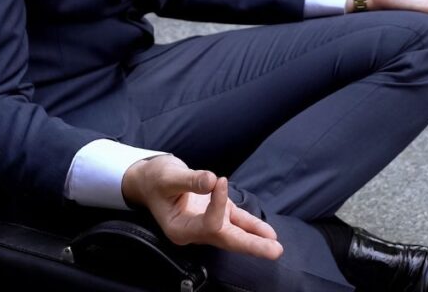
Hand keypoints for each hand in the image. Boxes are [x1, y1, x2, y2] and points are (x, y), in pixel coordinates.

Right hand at [122, 154, 281, 258]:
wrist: (151, 180)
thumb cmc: (155, 179)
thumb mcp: (168, 177)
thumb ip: (189, 180)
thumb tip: (211, 180)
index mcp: (181, 229)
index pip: (209, 224)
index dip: (218, 203)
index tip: (219, 180)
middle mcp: (196, 232)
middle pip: (227, 240)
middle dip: (252, 245)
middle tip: (275, 250)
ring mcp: (208, 223)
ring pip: (235, 234)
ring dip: (256, 240)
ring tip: (276, 247)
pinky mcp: (217, 213)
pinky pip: (237, 222)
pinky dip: (252, 226)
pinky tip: (268, 233)